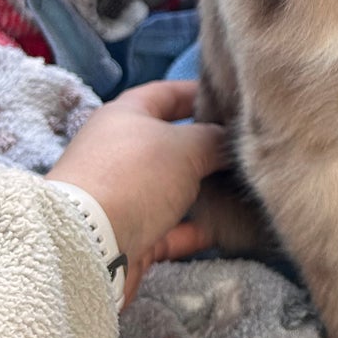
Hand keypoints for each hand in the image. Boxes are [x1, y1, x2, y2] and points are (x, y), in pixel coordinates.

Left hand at [47, 80, 227, 305]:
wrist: (88, 244)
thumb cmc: (135, 176)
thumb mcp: (186, 146)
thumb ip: (215, 140)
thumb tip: (231, 142)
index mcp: (125, 116)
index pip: (167, 93)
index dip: (200, 92)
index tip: (234, 100)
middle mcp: (121, 152)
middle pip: (172, 142)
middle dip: (209, 146)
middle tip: (249, 148)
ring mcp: (123, 195)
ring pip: (173, 187)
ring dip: (206, 189)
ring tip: (246, 188)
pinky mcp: (128, 233)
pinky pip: (171, 226)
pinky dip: (196, 228)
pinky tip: (228, 228)